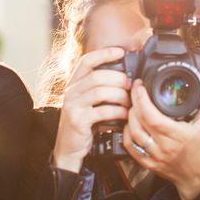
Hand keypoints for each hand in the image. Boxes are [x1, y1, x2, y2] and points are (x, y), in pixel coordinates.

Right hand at [52, 47, 131, 172]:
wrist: (68, 148)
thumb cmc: (83, 123)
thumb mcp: (87, 102)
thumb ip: (98, 88)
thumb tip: (124, 77)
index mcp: (74, 84)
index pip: (86, 61)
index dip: (104, 54)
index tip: (121, 52)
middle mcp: (71, 92)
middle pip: (97, 76)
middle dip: (118, 78)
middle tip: (131, 85)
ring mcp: (73, 106)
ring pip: (100, 91)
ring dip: (120, 95)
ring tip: (129, 101)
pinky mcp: (78, 120)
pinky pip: (102, 111)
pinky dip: (117, 111)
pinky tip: (124, 114)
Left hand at [122, 75, 199, 199]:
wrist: (196, 176)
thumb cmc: (199, 150)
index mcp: (177, 135)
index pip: (153, 116)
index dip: (142, 100)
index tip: (140, 87)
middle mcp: (164, 146)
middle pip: (140, 122)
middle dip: (133, 103)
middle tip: (134, 92)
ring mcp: (154, 156)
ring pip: (133, 135)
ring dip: (129, 118)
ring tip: (132, 107)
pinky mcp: (148, 164)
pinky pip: (131, 149)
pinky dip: (127, 135)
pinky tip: (130, 126)